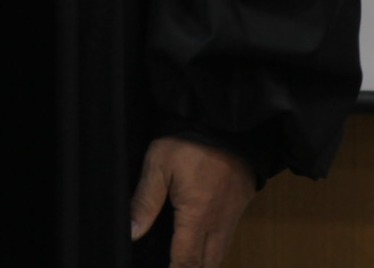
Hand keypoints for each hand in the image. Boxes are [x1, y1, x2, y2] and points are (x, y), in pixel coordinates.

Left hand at [130, 136, 254, 266]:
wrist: (226, 120)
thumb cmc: (189, 140)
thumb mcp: (158, 165)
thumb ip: (145, 201)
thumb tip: (132, 233)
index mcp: (197, 217)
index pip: (186, 262)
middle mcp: (219, 223)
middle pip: (206, 265)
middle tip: (174, 266)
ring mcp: (233, 215)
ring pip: (219, 254)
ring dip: (203, 264)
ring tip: (185, 263)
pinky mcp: (241, 204)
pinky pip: (228, 237)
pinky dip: (214, 248)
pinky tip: (202, 244)